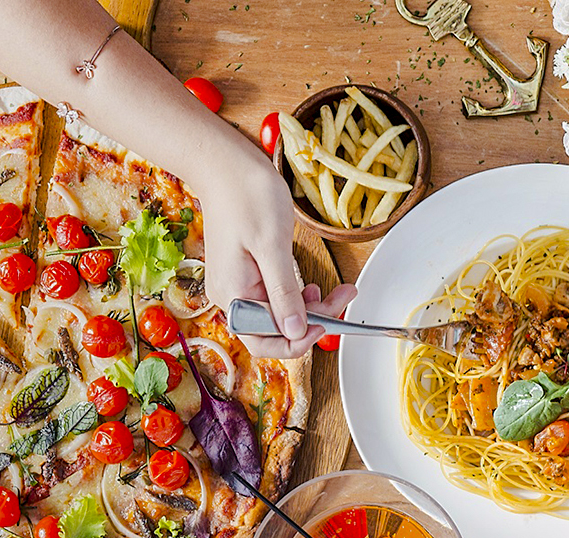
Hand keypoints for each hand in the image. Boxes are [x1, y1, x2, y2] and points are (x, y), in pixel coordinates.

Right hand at [197, 148, 355, 358]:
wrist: (225, 163)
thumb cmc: (247, 196)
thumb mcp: (272, 246)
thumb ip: (283, 292)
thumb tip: (295, 331)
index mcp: (234, 294)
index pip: (265, 342)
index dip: (298, 341)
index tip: (328, 324)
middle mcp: (232, 296)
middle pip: (275, 330)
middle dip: (312, 320)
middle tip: (344, 298)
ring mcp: (238, 284)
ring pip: (278, 313)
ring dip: (309, 308)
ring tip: (335, 290)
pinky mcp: (246, 273)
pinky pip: (273, 296)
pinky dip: (297, 295)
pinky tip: (312, 286)